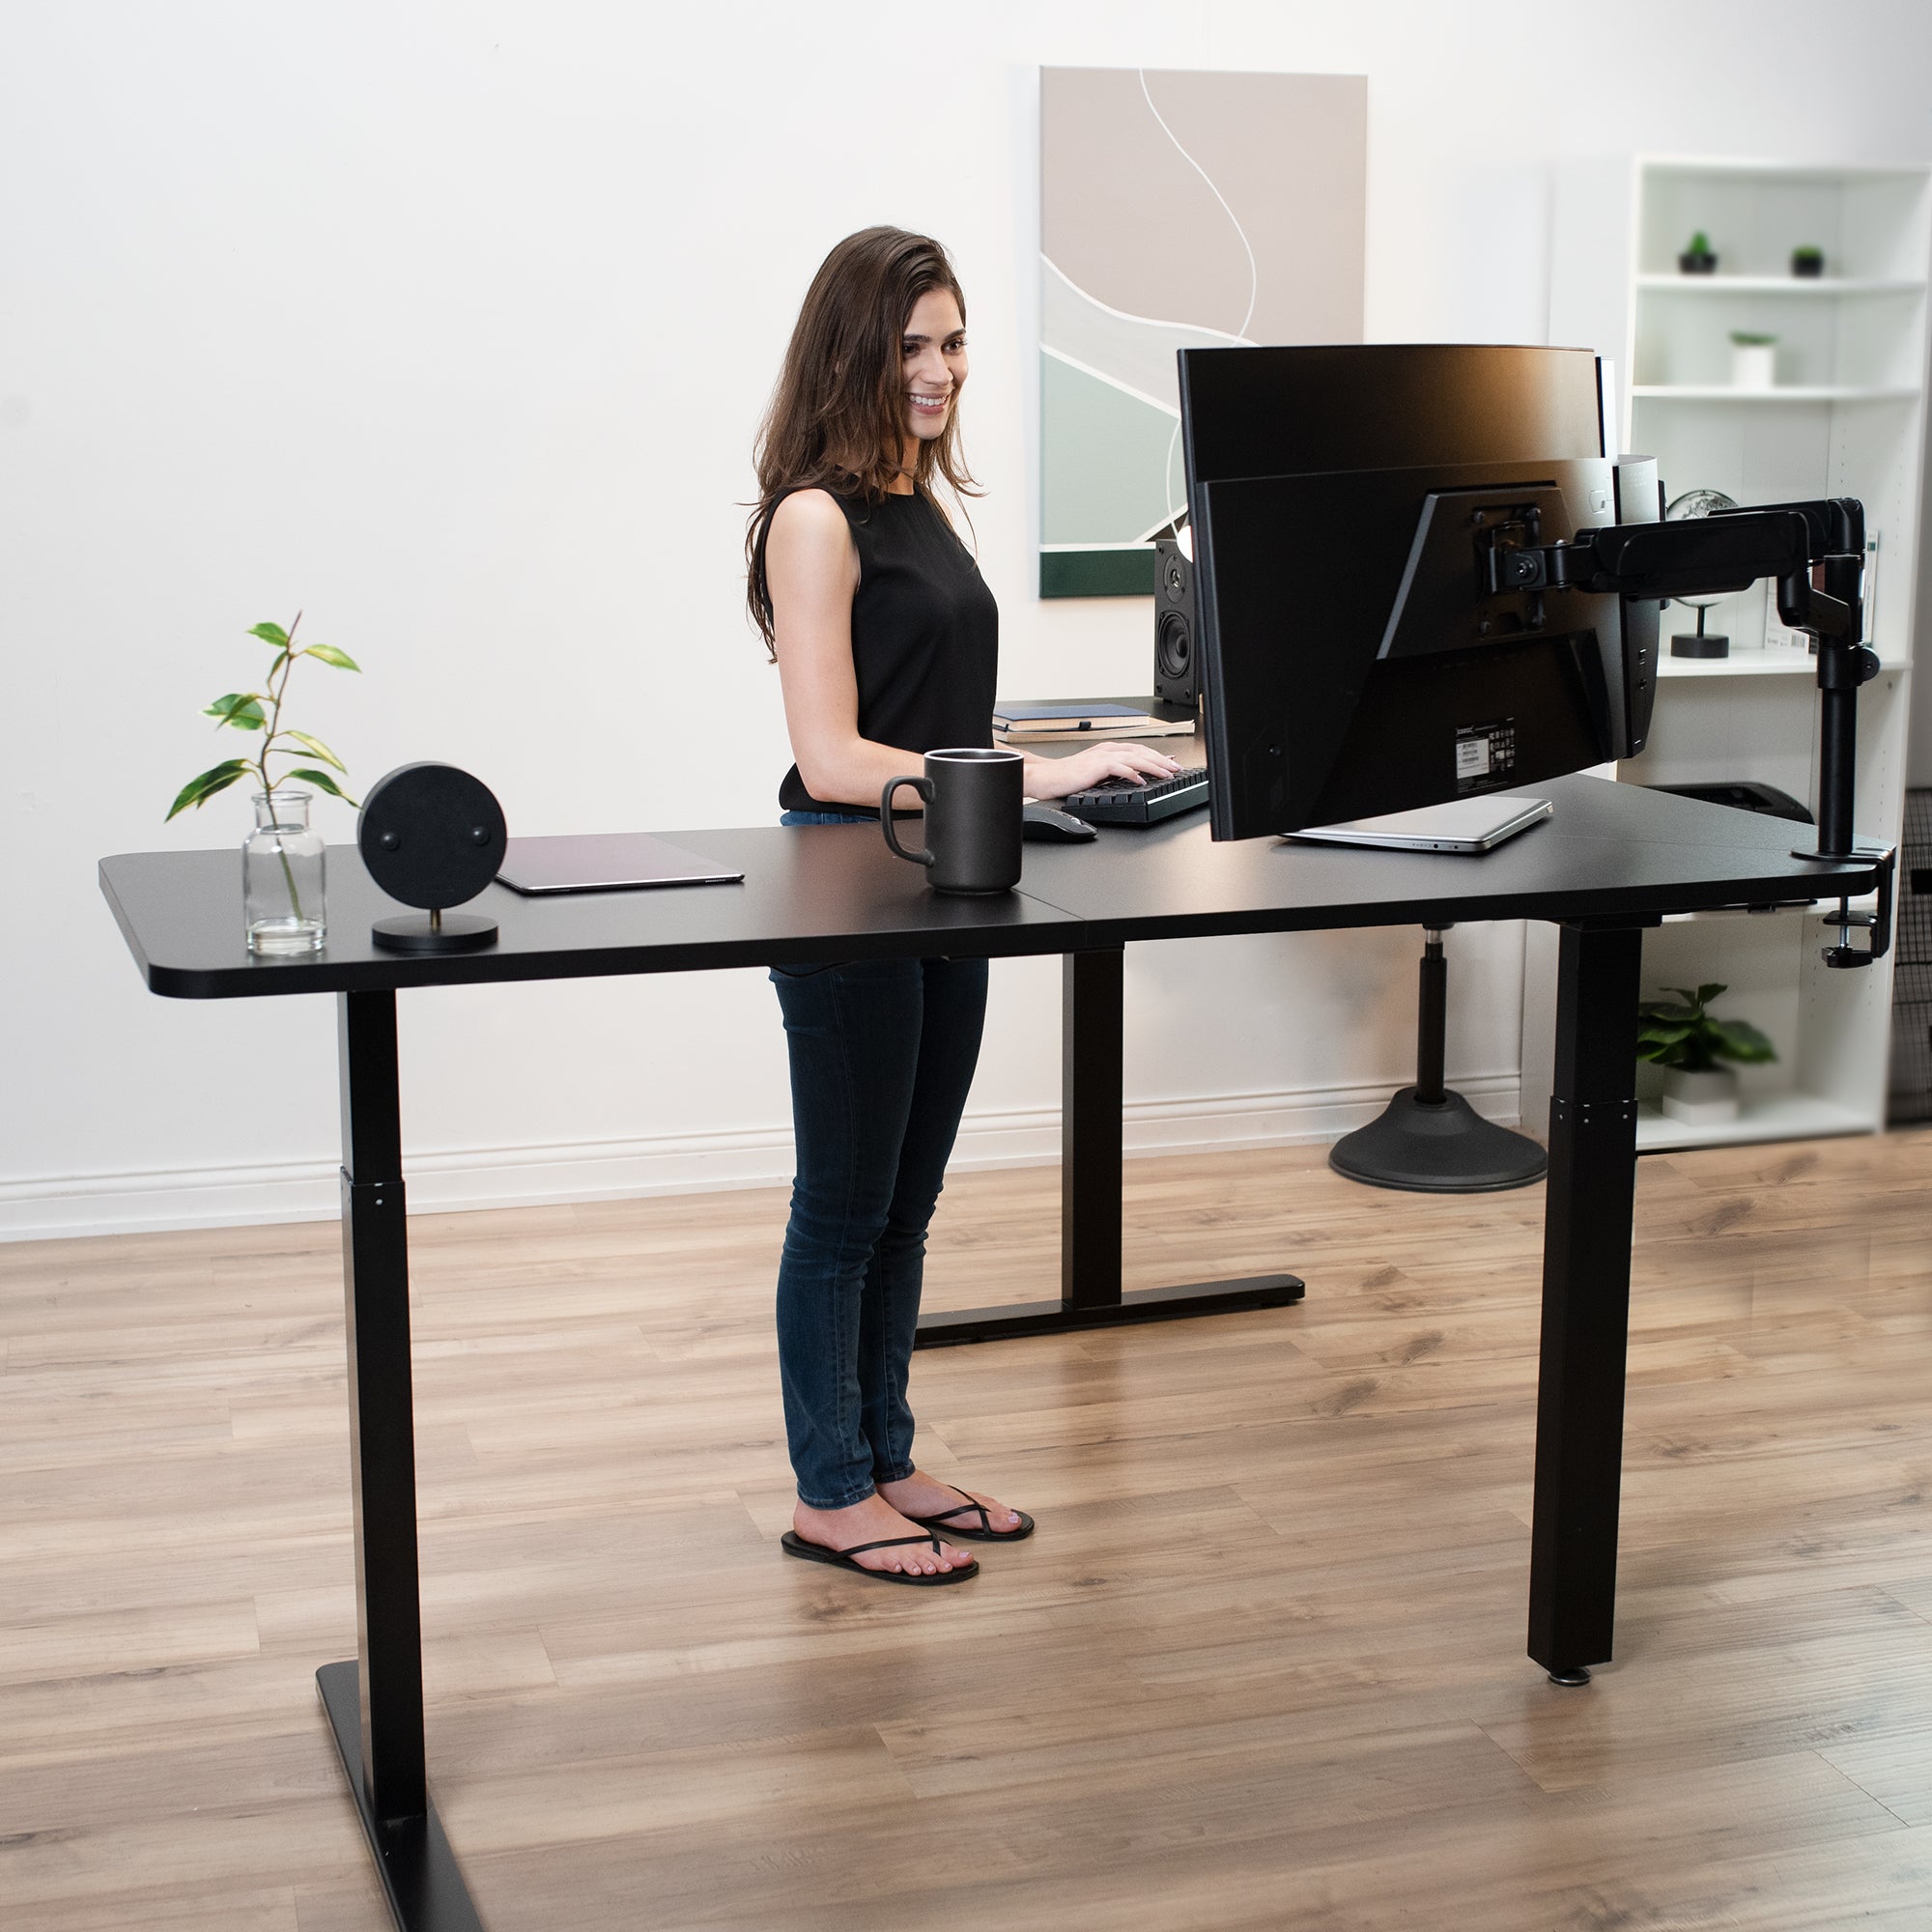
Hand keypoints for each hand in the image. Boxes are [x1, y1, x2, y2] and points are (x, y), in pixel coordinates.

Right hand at [1024, 741, 1184, 800]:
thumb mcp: (1096, 773)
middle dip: (1162, 760)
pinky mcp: (1096, 766)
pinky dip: (1133, 774)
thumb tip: (1135, 777)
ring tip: (1167, 773)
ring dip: (1153, 766)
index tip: (1172, 763)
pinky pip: (1119, 768)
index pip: (1139, 750)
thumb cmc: (1067, 777)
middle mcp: (1107, 750)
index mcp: (1108, 750)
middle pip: (1142, 751)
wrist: (1046, 777)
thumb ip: (1115, 772)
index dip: (1158, 756)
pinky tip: (1142, 781)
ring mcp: (1102, 756)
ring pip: (1135, 758)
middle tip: (1177, 768)